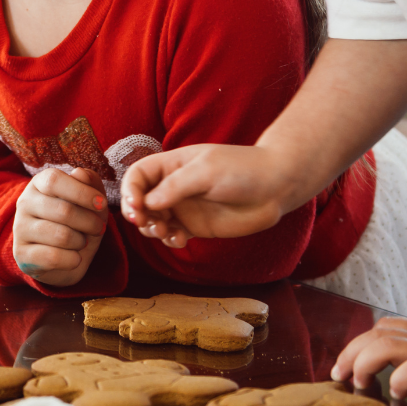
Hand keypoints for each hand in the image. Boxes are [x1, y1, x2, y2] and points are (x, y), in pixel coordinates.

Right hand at [12, 168, 107, 286]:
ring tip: (82, 241)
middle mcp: (25, 203)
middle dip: (89, 222)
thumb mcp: (89, 201)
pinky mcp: (21, 254)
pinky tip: (75, 258)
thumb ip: (89, 183)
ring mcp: (20, 229)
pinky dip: (72, 259)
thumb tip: (79, 173)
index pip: (54, 180)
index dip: (82, 192)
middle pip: (63, 210)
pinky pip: (53, 257)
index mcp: (38, 184)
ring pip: (61, 236)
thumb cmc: (77, 222)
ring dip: (80, 241)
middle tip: (99, 228)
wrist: (62, 259)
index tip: (102, 204)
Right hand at [119, 144, 294, 244]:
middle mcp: (174, 186)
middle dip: (138, 214)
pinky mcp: (197, 226)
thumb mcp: (206, 171)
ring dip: (152, 229)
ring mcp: (185, 207)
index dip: (130, 191)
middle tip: (148, 224)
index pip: (138, 176)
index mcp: (172, 165)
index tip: (137, 207)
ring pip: (153, 221)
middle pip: (140, 201)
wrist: (276, 186)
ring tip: (165, 232)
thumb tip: (148, 202)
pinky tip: (180, 240)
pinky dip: (169, 240)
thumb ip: (176, 186)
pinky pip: (172, 235)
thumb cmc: (243, 169)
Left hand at [332, 318, 406, 402]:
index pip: (385, 326)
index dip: (360, 340)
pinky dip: (401, 378)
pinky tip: (398, 390)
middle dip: (351, 351)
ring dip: (366, 362)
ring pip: (387, 346)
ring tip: (361, 381)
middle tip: (339, 374)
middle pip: (376, 334)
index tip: (345, 362)